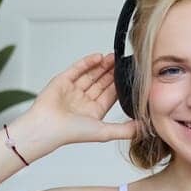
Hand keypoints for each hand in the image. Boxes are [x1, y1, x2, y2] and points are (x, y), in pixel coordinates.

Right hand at [22, 52, 137, 147]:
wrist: (47, 128)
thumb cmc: (72, 133)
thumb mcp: (104, 132)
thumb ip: (125, 130)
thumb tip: (144, 128)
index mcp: (93, 112)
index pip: (110, 94)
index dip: (119, 85)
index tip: (130, 75)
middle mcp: (83, 101)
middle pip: (101, 82)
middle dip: (112, 72)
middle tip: (123, 61)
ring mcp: (72, 90)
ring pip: (90, 74)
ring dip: (102, 66)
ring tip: (113, 57)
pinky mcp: (62, 81)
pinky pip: (77, 69)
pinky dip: (87, 63)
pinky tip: (98, 57)